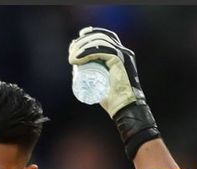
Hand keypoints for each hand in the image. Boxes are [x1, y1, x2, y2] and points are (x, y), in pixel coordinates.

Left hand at [69, 27, 159, 159]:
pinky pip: (101, 51)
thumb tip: (79, 73)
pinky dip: (87, 53)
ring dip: (82, 47)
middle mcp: (124, 51)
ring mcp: (123, 55)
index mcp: (121, 54)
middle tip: (71, 51)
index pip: (105, 36)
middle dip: (83, 41)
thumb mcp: (100, 83)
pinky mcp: (119, 60)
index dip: (91, 34)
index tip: (75, 43)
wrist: (124, 107)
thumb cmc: (113, 99)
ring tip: (71, 59)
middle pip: (100, 36)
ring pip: (99, 41)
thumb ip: (94, 77)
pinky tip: (77, 59)